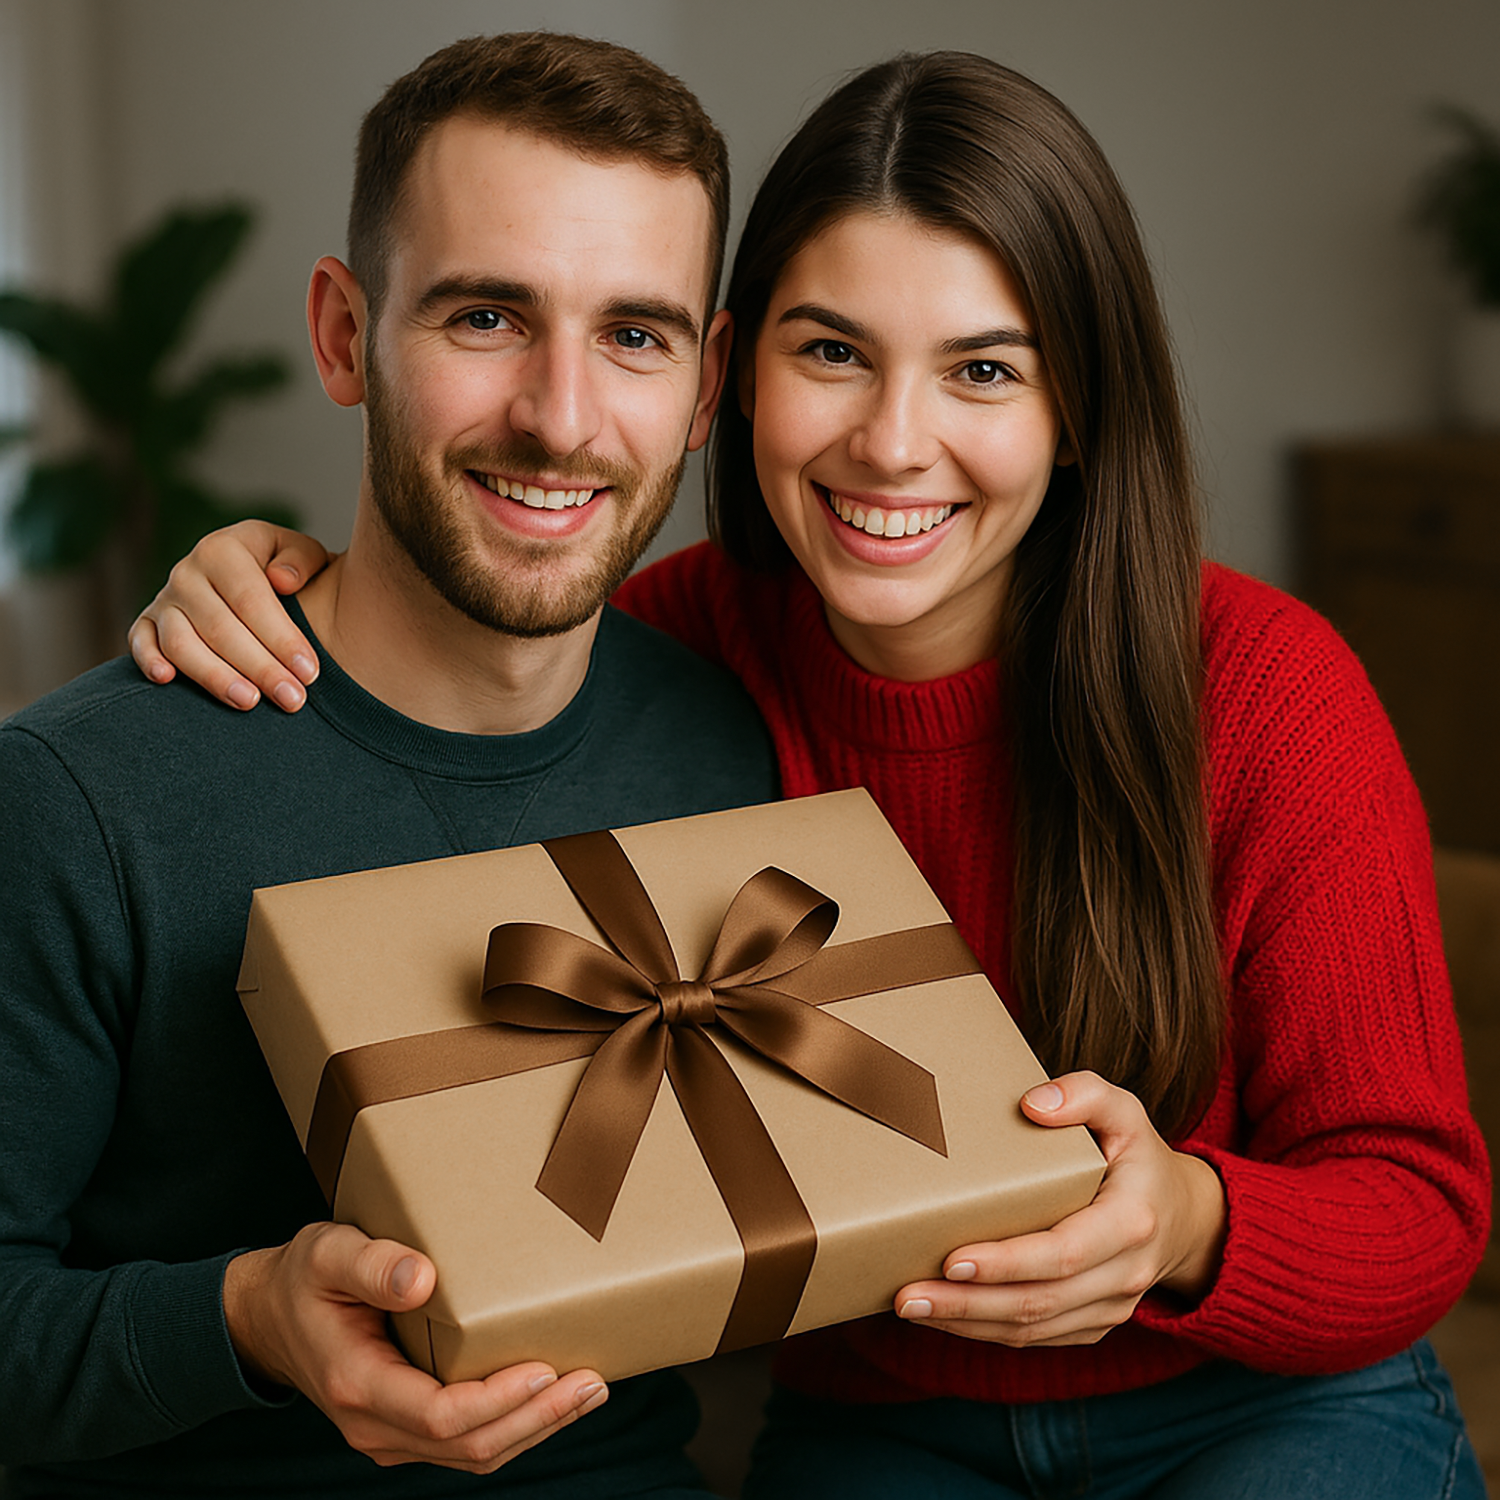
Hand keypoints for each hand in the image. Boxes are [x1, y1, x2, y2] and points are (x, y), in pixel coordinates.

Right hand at [128, 521, 331, 711]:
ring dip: (214, 676)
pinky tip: (167, 681)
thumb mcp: (304, 554)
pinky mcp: (147, 623)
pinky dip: (148, 661)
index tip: (309, 671)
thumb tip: (282, 580)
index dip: (281, 638)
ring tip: (249, 702)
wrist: (254, 574)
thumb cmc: (287, 571)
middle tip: (292, 699)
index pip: (251, 600)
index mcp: (224, 550)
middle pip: (220, 628)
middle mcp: (187, 573)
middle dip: (260, 668)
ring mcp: (164, 600)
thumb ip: (301, 560)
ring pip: (181, 643)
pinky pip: (140, 643)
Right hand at [223, 1222, 607, 1472]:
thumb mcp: (327, 1253)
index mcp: (357, 1384)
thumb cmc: (303, 1279)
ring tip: (589, 1392)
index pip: (441, 1415)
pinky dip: (514, 1424)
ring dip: (535, 1427)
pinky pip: (466, 1443)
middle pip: (469, 1445)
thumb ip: (371, 1263)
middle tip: (593, 1383)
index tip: (547, 1370)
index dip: (499, 1401)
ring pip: (473, 1453)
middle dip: (538, 1418)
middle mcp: (373, 1425)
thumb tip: (421, 1279)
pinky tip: (551, 1398)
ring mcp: (389, 1435)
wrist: (267, 1318)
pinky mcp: (404, 1429)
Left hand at [894, 1070, 1225, 1347]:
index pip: (1063, 1253)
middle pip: (1038, 1301)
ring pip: (1032, 1329)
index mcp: (1131, 1222)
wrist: (1184, 1217)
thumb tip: (1033, 1105)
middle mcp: (1125, 1275)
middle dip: (968, 1302)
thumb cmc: (1138, 1157)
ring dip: (967, 1323)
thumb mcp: (1125, 1111)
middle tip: (908, 1295)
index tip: (952, 1259)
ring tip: (912, 1306)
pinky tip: (944, 1316)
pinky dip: (986, 1331)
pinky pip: (1037, 1338)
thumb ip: (1086, 1094)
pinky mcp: (1093, 1324)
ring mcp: (1111, 1307)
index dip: (1007, 1261)